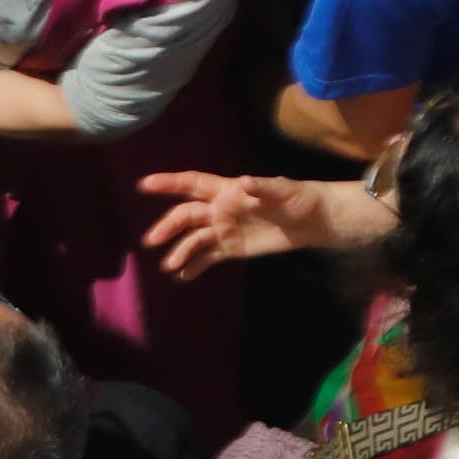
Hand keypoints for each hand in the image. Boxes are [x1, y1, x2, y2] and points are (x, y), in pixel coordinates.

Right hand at [135, 169, 351, 278]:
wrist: (314, 222)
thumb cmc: (300, 198)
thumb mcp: (285, 191)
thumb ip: (264, 187)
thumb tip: (243, 182)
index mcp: (227, 191)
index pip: (192, 184)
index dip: (168, 184)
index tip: (144, 185)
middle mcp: (219, 210)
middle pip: (186, 216)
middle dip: (168, 227)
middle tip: (152, 242)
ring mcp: (223, 230)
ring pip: (194, 240)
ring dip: (179, 251)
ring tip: (170, 266)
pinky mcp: (231, 249)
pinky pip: (207, 258)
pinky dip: (193, 267)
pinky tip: (182, 276)